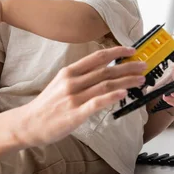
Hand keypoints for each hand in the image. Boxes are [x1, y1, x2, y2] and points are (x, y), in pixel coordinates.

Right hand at [15, 46, 146, 146]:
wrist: (29, 123)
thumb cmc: (46, 105)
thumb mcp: (60, 83)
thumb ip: (80, 77)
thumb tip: (102, 71)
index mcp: (69, 72)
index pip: (97, 57)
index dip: (116, 52)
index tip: (131, 50)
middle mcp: (72, 82)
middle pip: (105, 70)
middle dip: (128, 67)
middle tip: (144, 65)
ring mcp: (73, 97)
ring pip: (105, 85)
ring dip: (126, 81)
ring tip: (141, 80)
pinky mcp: (75, 114)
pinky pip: (96, 103)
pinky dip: (111, 96)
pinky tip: (123, 94)